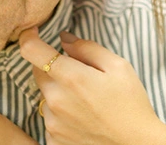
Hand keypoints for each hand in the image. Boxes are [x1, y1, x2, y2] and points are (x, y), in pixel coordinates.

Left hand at [19, 28, 165, 144]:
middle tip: (80, 74)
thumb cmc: (131, 104)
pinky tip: (83, 116)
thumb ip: (87, 48)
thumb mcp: (118, 66)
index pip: (31, 51)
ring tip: (86, 100)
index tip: (33, 32)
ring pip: (45, 95)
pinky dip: (61, 113)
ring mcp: (52, 123)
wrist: (137, 144)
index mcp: (71, 78)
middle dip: (53, 67)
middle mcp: (55, 100)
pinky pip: (49, 117)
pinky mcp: (54, 139)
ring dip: (58, 92)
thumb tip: (64, 39)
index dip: (28, 36)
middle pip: (38, 72)